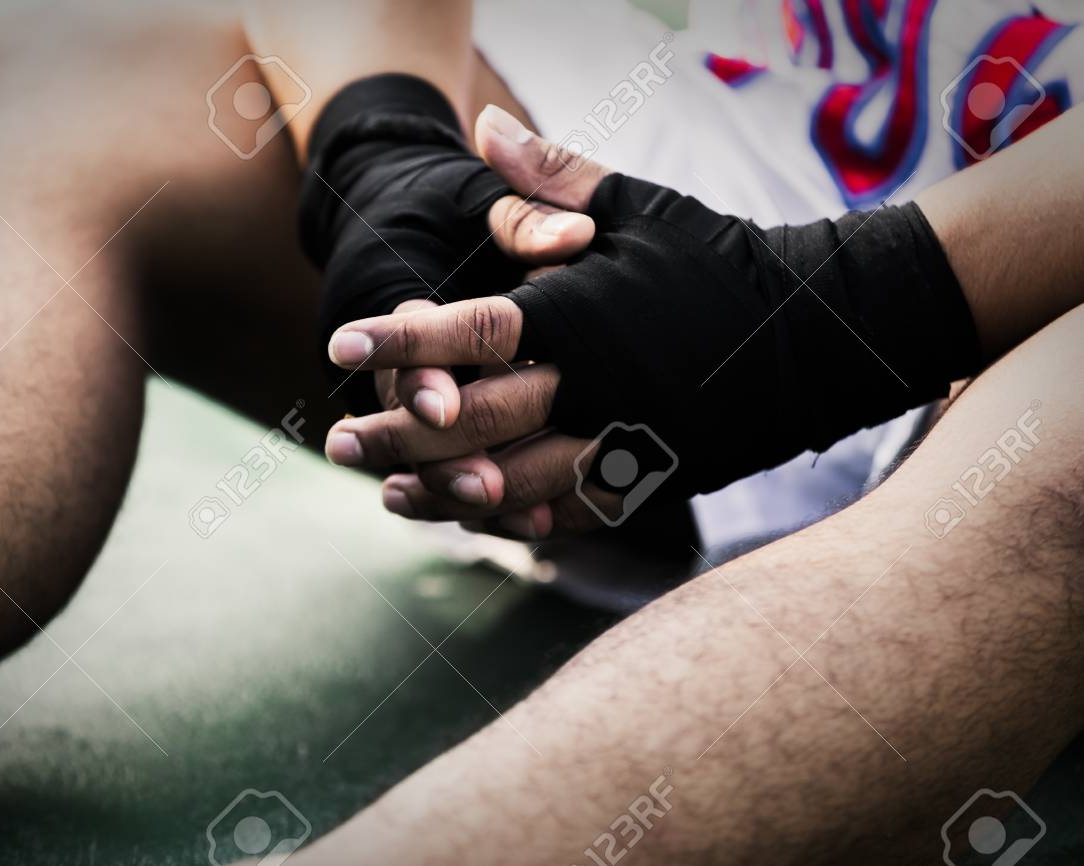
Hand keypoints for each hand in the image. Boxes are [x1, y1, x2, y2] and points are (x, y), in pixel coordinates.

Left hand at [332, 101, 981, 534]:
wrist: (825, 330)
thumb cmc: (724, 257)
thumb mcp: (642, 202)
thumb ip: (554, 176)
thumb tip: (486, 121)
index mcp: (582, 311)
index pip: (473, 330)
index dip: (402, 339)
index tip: (341, 345)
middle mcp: (596, 383)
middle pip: (478, 419)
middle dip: (401, 432)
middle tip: (337, 442)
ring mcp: (626, 439)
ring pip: (517, 481)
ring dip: (446, 492)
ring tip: (387, 495)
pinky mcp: (654, 475)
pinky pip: (574, 511)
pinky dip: (521, 519)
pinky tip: (478, 522)